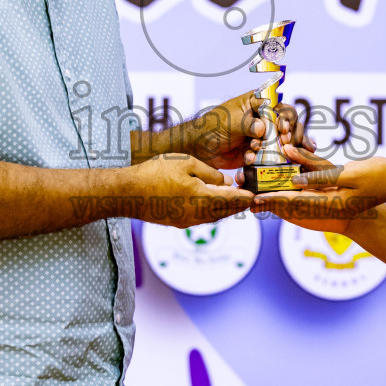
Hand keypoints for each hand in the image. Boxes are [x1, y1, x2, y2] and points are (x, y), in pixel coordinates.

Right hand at [126, 153, 255, 227]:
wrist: (128, 193)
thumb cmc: (155, 173)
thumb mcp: (186, 163)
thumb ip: (210, 173)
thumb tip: (225, 181)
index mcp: (202, 199)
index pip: (233, 200)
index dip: (247, 197)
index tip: (258, 195)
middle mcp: (198, 215)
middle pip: (227, 211)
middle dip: (240, 204)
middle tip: (252, 197)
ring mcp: (187, 221)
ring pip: (215, 217)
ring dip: (226, 209)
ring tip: (236, 200)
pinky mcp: (178, 222)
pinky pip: (202, 218)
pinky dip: (213, 211)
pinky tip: (213, 203)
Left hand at [187, 90, 310, 169]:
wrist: (199, 148)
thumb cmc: (211, 127)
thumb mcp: (229, 122)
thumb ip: (247, 124)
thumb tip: (261, 128)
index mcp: (256, 103)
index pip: (279, 107)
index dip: (285, 118)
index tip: (282, 129)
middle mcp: (262, 118)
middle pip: (286, 124)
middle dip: (288, 135)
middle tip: (286, 144)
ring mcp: (261, 135)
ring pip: (281, 140)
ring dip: (280, 148)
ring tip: (273, 153)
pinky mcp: (258, 150)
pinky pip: (270, 155)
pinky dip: (266, 158)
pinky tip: (255, 159)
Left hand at [249, 145, 385, 232]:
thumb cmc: (379, 176)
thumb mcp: (349, 173)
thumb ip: (320, 176)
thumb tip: (294, 180)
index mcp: (334, 205)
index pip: (297, 202)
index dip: (273, 199)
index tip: (254, 198)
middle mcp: (331, 207)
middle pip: (293, 203)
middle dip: (270, 199)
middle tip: (247, 196)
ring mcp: (333, 202)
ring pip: (299, 199)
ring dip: (279, 195)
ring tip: (256, 190)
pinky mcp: (335, 196)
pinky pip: (311, 192)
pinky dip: (294, 188)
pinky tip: (281, 182)